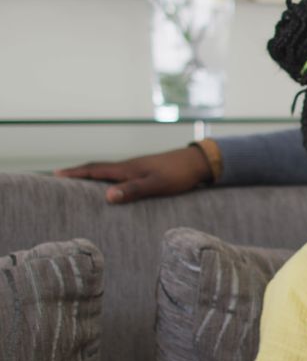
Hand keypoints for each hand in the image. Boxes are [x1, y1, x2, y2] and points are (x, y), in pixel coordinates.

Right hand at [54, 146, 211, 203]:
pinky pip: (120, 175)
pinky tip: (111, 187)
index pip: (95, 169)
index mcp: (127, 169)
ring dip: (92, 176)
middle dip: (79, 173)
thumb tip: (107, 197)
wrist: (198, 163)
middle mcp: (129, 166)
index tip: (55, 174)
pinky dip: (108, 180)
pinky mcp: (146, 172)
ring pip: (109, 172)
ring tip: (78, 184)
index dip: (76, 172)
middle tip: (59, 178)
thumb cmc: (178, 175)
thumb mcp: (156, 185)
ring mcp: (137, 168)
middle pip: (98, 169)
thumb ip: (133, 190)